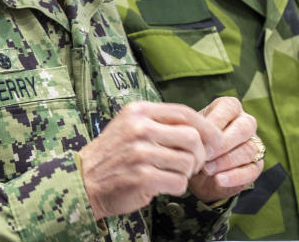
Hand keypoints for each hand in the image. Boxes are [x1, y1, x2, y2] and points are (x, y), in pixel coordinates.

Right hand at [79, 101, 222, 218]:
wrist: (83, 180)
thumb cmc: (114, 154)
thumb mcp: (131, 125)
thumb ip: (161, 122)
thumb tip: (202, 129)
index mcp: (140, 111)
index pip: (185, 113)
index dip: (206, 127)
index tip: (215, 140)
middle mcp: (141, 128)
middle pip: (192, 137)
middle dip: (200, 154)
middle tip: (193, 164)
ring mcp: (141, 153)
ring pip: (188, 162)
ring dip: (187, 173)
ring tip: (173, 174)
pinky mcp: (143, 177)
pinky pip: (179, 182)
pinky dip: (178, 187)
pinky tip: (165, 185)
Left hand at [188, 96, 262, 202]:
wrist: (196, 172)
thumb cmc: (193, 144)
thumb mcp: (191, 133)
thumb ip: (196, 131)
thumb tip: (200, 137)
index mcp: (230, 108)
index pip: (229, 108)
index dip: (215, 122)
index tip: (199, 137)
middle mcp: (246, 123)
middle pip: (244, 128)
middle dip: (223, 143)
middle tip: (205, 154)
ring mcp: (253, 145)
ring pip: (248, 150)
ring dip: (226, 161)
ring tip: (207, 170)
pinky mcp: (256, 166)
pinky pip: (251, 171)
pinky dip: (235, 177)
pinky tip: (219, 180)